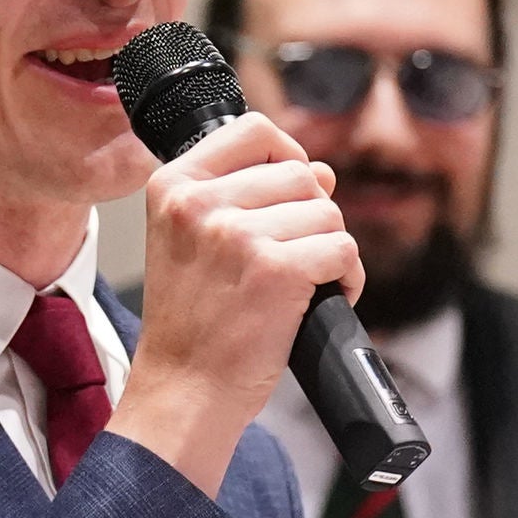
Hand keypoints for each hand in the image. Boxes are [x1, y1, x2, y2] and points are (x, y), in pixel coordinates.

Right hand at [105, 113, 361, 496]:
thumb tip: (321, 170)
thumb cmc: (191, 322)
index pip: (254, 129)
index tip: (285, 194)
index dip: (285, 156)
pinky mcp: (277, 270)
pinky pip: (344, 250)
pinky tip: (318, 301)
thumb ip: (244, 194)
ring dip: (329, 250)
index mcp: (172, 186)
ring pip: (328, 213)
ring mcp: (238, 235)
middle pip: (301, 174)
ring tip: (299, 285)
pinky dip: (345, 279)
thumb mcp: (189, 241)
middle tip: (287, 259)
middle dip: (310, 216)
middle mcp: (200, 203)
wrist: (183, 389)